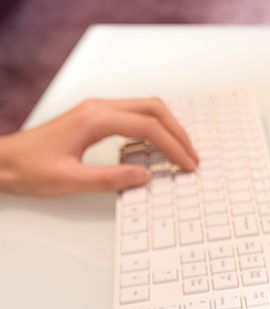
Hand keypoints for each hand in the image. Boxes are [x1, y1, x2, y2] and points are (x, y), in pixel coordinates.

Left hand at [0, 97, 198, 196]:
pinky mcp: (94, 119)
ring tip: (181, 153)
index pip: (147, 127)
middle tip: (192, 156)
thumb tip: (144, 176)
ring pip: (144, 109)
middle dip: (177, 132)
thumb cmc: (30, 168)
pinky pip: (132, 117)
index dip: (172, 146)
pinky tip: (156, 148)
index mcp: (95, 119)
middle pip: (152, 109)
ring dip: (167, 128)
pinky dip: (152, 130)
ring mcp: (96, 111)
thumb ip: (111, 178)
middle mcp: (98, 108)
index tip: (187, 164)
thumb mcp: (71, 180)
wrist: (5, 161)